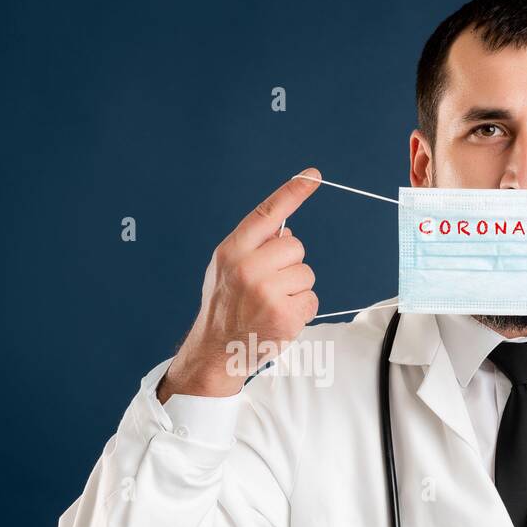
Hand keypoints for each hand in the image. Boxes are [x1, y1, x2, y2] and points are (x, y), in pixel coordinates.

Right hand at [157, 169, 321, 401]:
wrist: (214, 352)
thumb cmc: (224, 308)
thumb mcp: (225, 269)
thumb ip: (251, 247)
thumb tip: (285, 233)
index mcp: (231, 251)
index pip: (266, 214)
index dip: (292, 192)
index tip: (312, 175)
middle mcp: (247, 268)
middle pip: (296, 247)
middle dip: (289, 264)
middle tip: (269, 284)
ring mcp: (266, 292)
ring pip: (306, 273)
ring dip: (296, 288)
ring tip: (271, 304)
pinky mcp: (284, 314)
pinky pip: (312, 299)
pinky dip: (302, 309)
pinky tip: (280, 317)